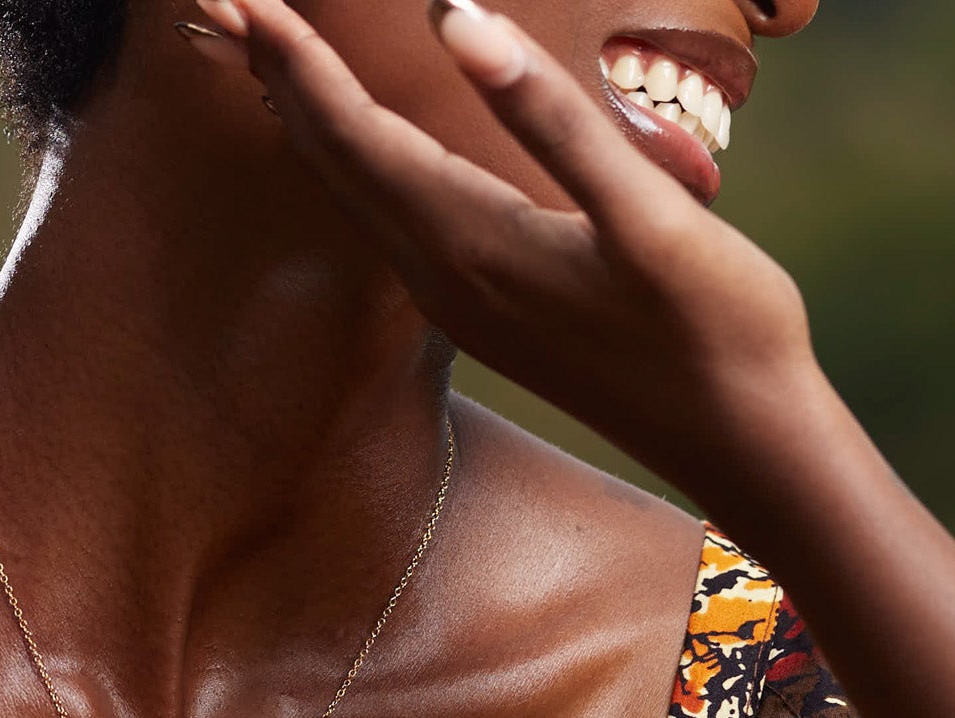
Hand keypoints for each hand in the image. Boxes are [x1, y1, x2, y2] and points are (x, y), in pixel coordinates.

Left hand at [195, 0, 828, 509]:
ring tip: (271, 54)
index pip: (354, 135)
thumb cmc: (711, 323)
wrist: (736, 437)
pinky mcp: (487, 311)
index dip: (292, 62)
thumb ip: (546, 113)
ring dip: (312, 121)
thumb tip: (455, 15)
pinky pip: (395, 222)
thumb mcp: (640, 211)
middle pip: (336, 163)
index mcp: (470, 244)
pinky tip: (360, 138)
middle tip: (218, 5)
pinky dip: (361, 162)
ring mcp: (461, 301)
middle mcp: (444, 278)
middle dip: (278, 80)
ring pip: (359, 195)